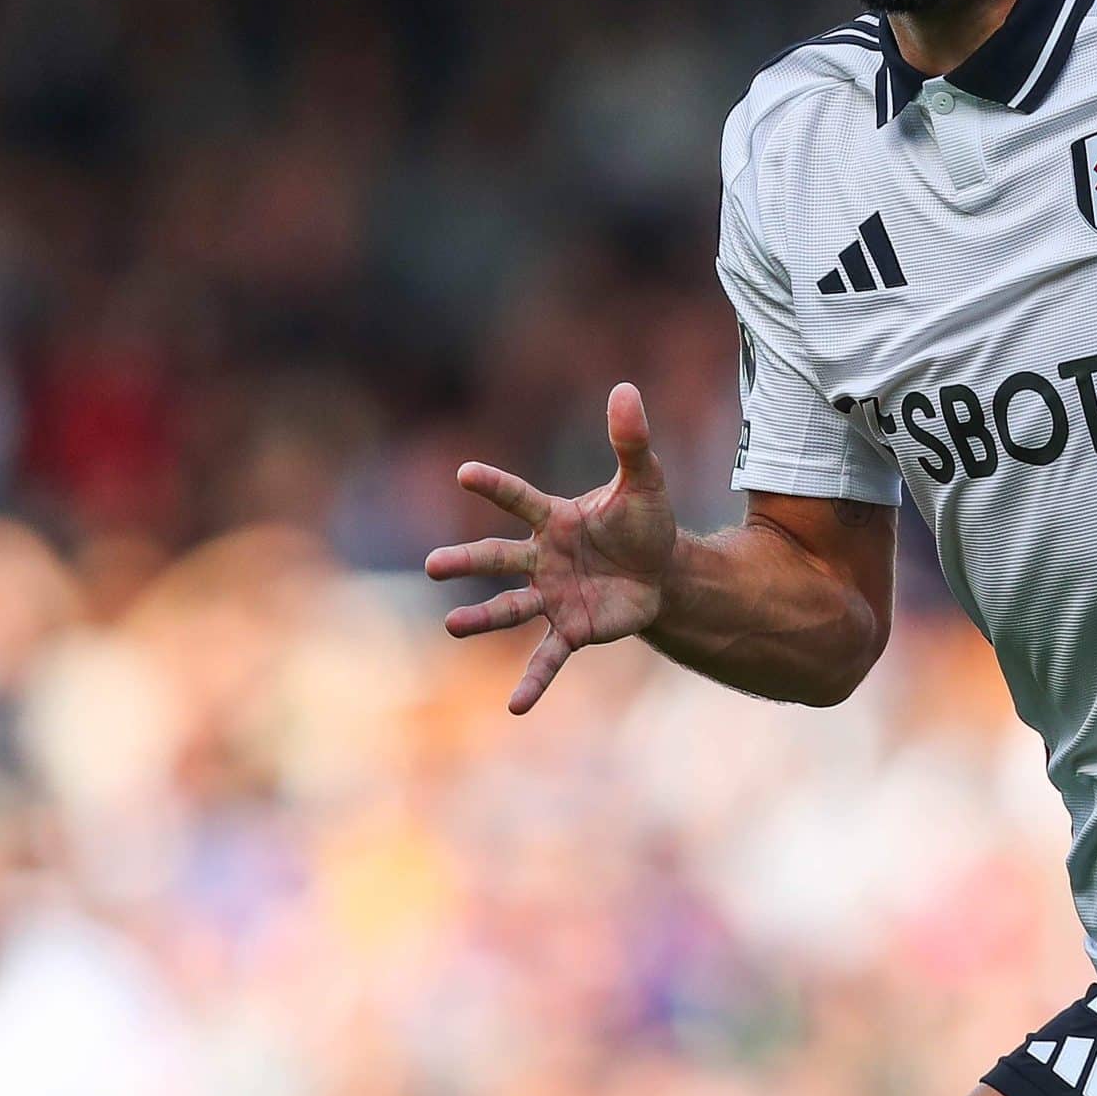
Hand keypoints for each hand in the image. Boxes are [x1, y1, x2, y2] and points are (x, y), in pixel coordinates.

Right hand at [424, 383, 677, 712]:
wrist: (664, 572)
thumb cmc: (645, 522)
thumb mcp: (645, 481)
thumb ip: (631, 440)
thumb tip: (625, 388)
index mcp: (555, 519)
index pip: (519, 498)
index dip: (495, 486)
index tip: (464, 472)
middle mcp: (543, 558)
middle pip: (498, 557)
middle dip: (466, 561)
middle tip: (432, 565)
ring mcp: (552, 596)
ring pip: (509, 607)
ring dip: (482, 618)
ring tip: (451, 627)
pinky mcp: (572, 629)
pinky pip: (548, 658)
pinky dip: (533, 681)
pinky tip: (515, 707)